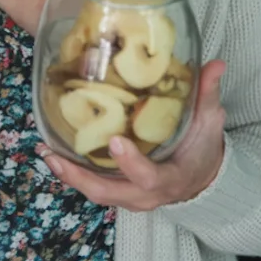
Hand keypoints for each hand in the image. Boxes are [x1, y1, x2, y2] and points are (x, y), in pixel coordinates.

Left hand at [40, 60, 227, 211]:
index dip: (131, 163)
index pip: (148, 177)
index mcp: (169, 178)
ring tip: (45, 151)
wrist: (201, 178)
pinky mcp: (117, 192)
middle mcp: (145, 194)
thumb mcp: (209, 123)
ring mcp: (129, 196)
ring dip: (68, 174)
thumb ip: (207, 94)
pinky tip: (52, 152)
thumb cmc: (202, 149)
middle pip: (108, 193)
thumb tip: (215, 64)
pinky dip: (72, 172)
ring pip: (95, 192)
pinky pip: (92, 186)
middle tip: (54, 154)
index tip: (115, 141)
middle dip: (79, 176)